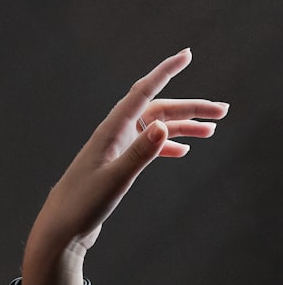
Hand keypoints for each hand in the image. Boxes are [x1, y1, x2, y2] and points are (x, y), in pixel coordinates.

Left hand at [23, 49, 227, 284]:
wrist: (61, 230)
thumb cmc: (82, 206)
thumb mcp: (115, 180)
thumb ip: (139, 153)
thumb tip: (164, 125)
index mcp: (110, 132)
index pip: (142, 93)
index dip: (165, 71)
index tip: (187, 54)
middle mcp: (112, 135)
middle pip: (156, 110)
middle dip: (190, 107)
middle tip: (223, 110)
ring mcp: (114, 150)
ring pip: (154, 129)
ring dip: (182, 127)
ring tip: (212, 130)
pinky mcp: (114, 166)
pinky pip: (146, 147)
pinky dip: (165, 145)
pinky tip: (183, 151)